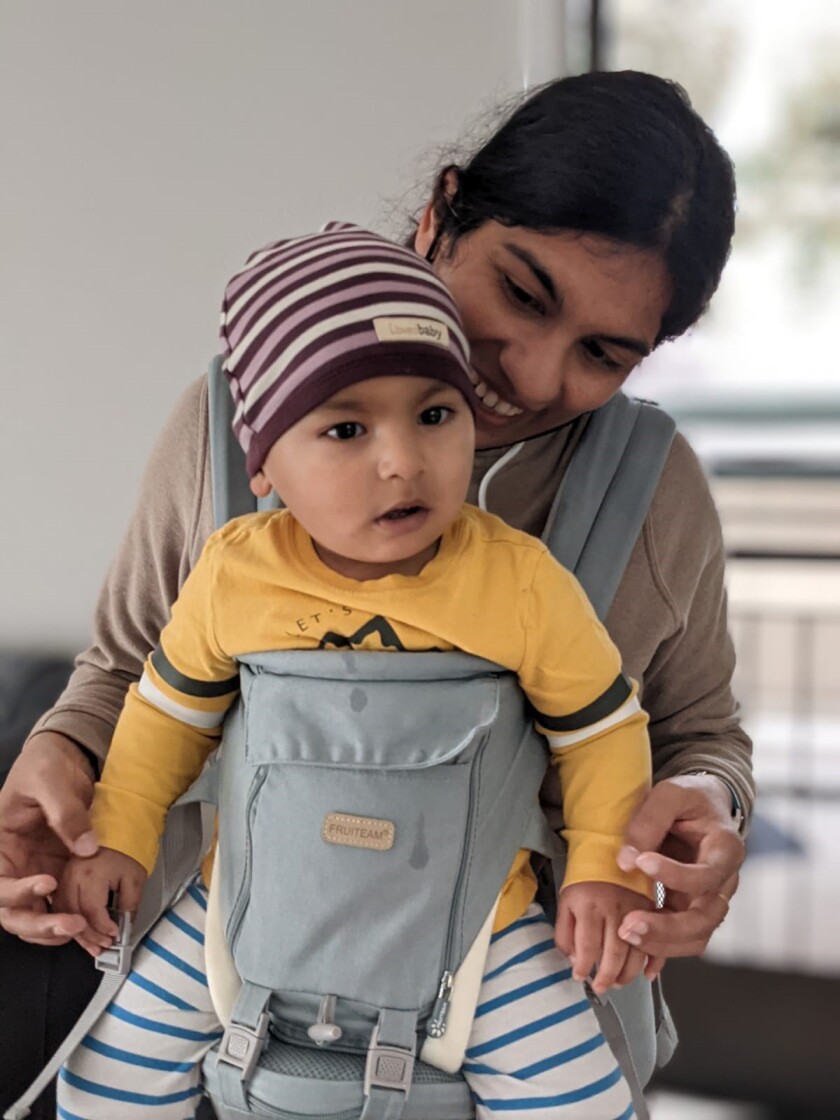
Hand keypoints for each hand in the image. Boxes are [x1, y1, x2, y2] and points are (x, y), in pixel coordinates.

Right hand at [0, 732, 101, 944]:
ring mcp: (36, 872)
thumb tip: (86, 846)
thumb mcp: (50, 781)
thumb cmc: (45, 765)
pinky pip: (61, 905)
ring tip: (83, 928)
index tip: (47, 884)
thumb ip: (66, 813)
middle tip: (69, 924)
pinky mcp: (61, 873)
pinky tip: (90, 923)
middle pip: (13, 911)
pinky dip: (72, 918)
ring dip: (54, 929)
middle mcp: (14, 866)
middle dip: (39, 923)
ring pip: (35, 916)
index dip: (17, 892)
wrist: (67, 759)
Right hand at [55, 847, 146, 956]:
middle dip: (90, 936)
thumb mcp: (135, 877)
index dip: (103, 927)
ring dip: (78, 933)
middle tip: (105, 946)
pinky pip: (60, 905)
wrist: (118, 829)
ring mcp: (64, 876)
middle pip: (74, 915)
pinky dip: (70, 921)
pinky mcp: (62, 878)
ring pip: (64, 913)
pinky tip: (82, 932)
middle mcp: (72, 876)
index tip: (115, 935)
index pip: (92, 910)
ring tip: (94, 946)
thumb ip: (130, 904)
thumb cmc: (128, 851)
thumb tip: (124, 928)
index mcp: (91, 874)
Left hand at [555, 881, 652, 995]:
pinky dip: (654, 961)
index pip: (587, 946)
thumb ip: (565, 932)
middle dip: (606, 976)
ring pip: (636, 951)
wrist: (607, 850)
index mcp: (590, 906)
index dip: (583, 966)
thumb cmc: (584, 878)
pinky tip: (646, 974)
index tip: (579, 977)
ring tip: (616, 982)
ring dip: (627, 974)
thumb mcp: (566, 901)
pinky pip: (658, 940)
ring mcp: (636, 909)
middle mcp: (615, 909)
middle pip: (614, 953)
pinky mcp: (652, 908)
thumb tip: (573, 959)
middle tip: (600, 987)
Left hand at [615, 773, 744, 975]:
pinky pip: (683, 938)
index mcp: (726, 849)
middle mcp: (725, 881)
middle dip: (668, 927)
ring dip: (662, 942)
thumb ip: (649, 822)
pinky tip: (636, 951)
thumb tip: (626, 861)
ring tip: (626, 934)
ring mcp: (711, 899)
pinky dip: (661, 948)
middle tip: (629, 924)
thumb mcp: (670, 795)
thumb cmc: (689, 798)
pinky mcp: (693, 908)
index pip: (707, 874)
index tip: (641, 863)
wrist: (702, 806)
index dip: (675, 875)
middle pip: (706, 917)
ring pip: (696, 935)